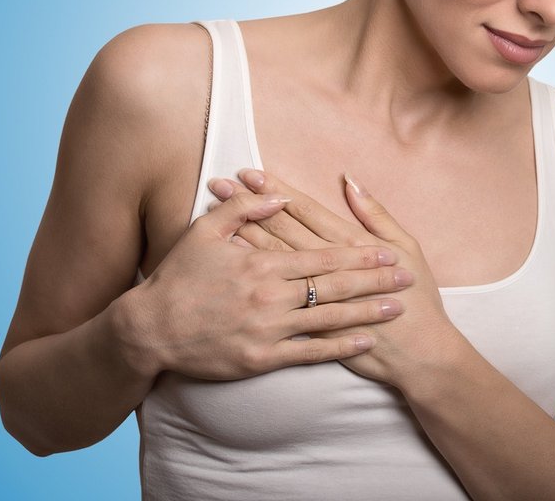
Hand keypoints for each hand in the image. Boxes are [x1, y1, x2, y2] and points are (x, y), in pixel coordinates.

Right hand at [131, 191, 413, 381]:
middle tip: (405, 278)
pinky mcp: (262, 358)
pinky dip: (339, 348)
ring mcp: (268, 329)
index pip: (320, 255)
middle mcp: (270, 295)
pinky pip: (309, 353)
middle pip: (332, 285)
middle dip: (373, 281)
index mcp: (261, 263)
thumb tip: (277, 196)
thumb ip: (243, 210)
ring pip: (328, 318)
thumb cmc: (177, 279)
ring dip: (366, 312)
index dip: (356, 255)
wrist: (150, 329)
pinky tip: (364, 342)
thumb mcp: (203, 233)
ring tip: (396, 308)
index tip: (385, 253)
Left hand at [208, 171, 467, 389]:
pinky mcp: (309, 325)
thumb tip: (350, 182)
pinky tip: (232, 263)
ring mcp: (315, 299)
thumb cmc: (420, 300)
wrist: (420, 355)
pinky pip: (272, 296)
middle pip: (281, 230)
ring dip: (245, 233)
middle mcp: (327, 269)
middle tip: (222, 183)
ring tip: (219, 216)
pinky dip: (254, 279)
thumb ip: (377, 215)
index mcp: (350, 244)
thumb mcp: (408, 249)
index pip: (305, 211)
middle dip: (251, 206)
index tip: (250, 173)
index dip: (277, 191)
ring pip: (273, 260)